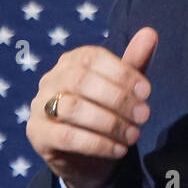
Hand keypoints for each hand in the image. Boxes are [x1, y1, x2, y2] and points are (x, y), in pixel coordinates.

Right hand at [26, 27, 157, 187]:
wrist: (84, 155)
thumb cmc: (105, 111)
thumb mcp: (123, 87)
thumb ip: (134, 62)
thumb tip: (150, 32)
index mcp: (72, 60)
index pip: (93, 57)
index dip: (121, 72)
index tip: (146, 92)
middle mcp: (51, 78)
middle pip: (81, 80)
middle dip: (118, 98)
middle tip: (144, 116)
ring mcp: (39, 106)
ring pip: (72, 108)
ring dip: (110, 123)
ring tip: (134, 135)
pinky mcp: (37, 134)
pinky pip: (66, 136)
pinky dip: (97, 143)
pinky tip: (119, 150)